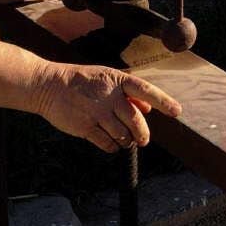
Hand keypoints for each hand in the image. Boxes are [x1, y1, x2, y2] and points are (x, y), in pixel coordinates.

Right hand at [35, 63, 182, 152]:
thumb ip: (128, 93)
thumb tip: (147, 107)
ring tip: (125, 140)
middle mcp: (108, 96)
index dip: (163, 101)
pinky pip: (106, 143)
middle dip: (143, 133)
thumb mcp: (107, 78)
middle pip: (135, 120)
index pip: (145, 90)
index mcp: (117, 80)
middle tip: (144, 139)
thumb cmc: (82, 81)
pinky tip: (111, 144)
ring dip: (127, 141)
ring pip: (122, 134)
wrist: (48, 85)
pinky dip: (113, 147)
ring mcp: (96, 112)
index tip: (176, 112)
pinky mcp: (84, 126)